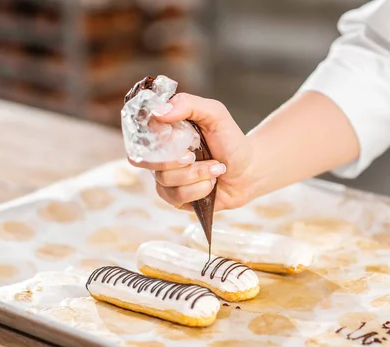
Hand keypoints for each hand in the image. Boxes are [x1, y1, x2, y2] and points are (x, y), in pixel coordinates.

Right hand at [128, 93, 254, 211]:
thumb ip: (188, 104)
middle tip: (193, 156)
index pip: (139, 132)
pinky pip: (176, 196)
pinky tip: (211, 184)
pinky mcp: (175, 198)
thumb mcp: (215, 114)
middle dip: (174, 159)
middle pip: (145, 159)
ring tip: (215, 168)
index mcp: (164, 132)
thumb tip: (158, 112)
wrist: (249, 171)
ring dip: (197, 173)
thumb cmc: (230, 141)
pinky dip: (199, 189)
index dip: (154, 135)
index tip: (174, 135)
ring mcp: (166, 178)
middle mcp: (160, 155)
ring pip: (165, 179)